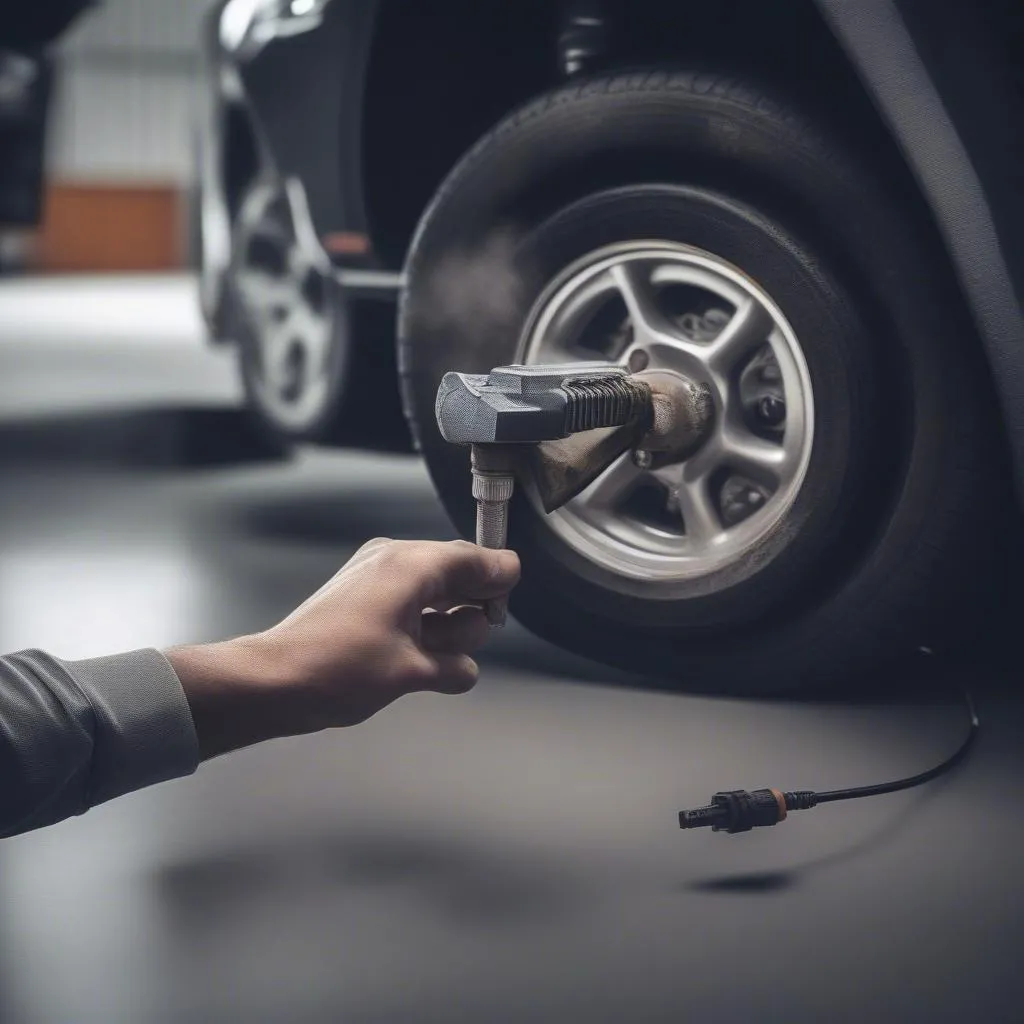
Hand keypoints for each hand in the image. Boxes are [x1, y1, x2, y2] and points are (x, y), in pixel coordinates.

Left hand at [166, 538, 520, 759]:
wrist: (274, 681)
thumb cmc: (336, 670)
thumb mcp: (414, 669)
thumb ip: (460, 654)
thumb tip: (480, 643)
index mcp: (412, 565)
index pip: (478, 558)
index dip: (497, 587)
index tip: (498, 615)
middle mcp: (396, 561)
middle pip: (463, 575)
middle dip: (468, 614)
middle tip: (448, 650)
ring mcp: (378, 577)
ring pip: (440, 593)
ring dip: (444, 630)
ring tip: (420, 663)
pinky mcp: (365, 597)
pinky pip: (414, 604)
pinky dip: (421, 630)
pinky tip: (410, 662)